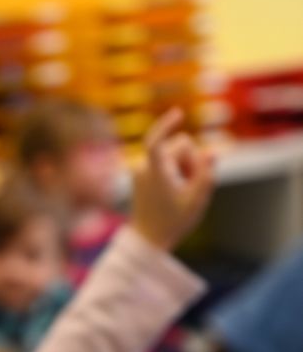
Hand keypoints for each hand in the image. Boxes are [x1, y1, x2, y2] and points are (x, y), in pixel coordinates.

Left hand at [131, 109, 214, 251]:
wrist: (148, 237)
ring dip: (184, 164)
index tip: (179, 113)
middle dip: (191, 157)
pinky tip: (176, 187)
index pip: (155, 141)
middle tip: (190, 184)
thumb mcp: (197, 200)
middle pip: (179, 145)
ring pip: (174, 151)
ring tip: (182, 188)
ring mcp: (141, 169)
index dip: (166, 125)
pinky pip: (166, 160)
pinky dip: (176, 168)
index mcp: (155, 172)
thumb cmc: (173, 221)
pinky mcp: (142, 172)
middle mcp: (144, 166)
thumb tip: (210, 152)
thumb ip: (206, 174)